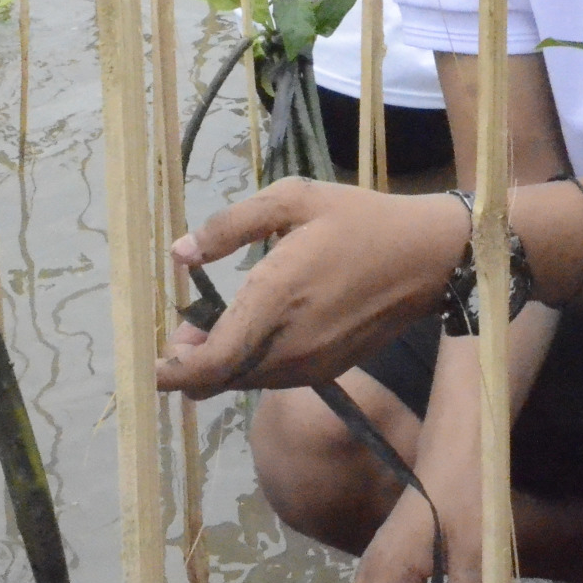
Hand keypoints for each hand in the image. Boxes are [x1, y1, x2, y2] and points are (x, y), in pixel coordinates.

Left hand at [156, 181, 464, 396]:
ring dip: (222, 363)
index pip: (208, 364)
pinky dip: (253, 364)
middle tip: (186, 326)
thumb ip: (231, 226)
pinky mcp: (328, 370)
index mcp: (273, 302)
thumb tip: (179, 253)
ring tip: (219, 323)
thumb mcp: (295, 199)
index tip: (153, 359)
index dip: (172, 371)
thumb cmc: (360, 220)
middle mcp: (287, 347)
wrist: (429, 257)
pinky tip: (260, 328)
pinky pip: (274, 379)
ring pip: (244, 383)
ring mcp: (310, 365)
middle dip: (192, 363)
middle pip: (218, 381)